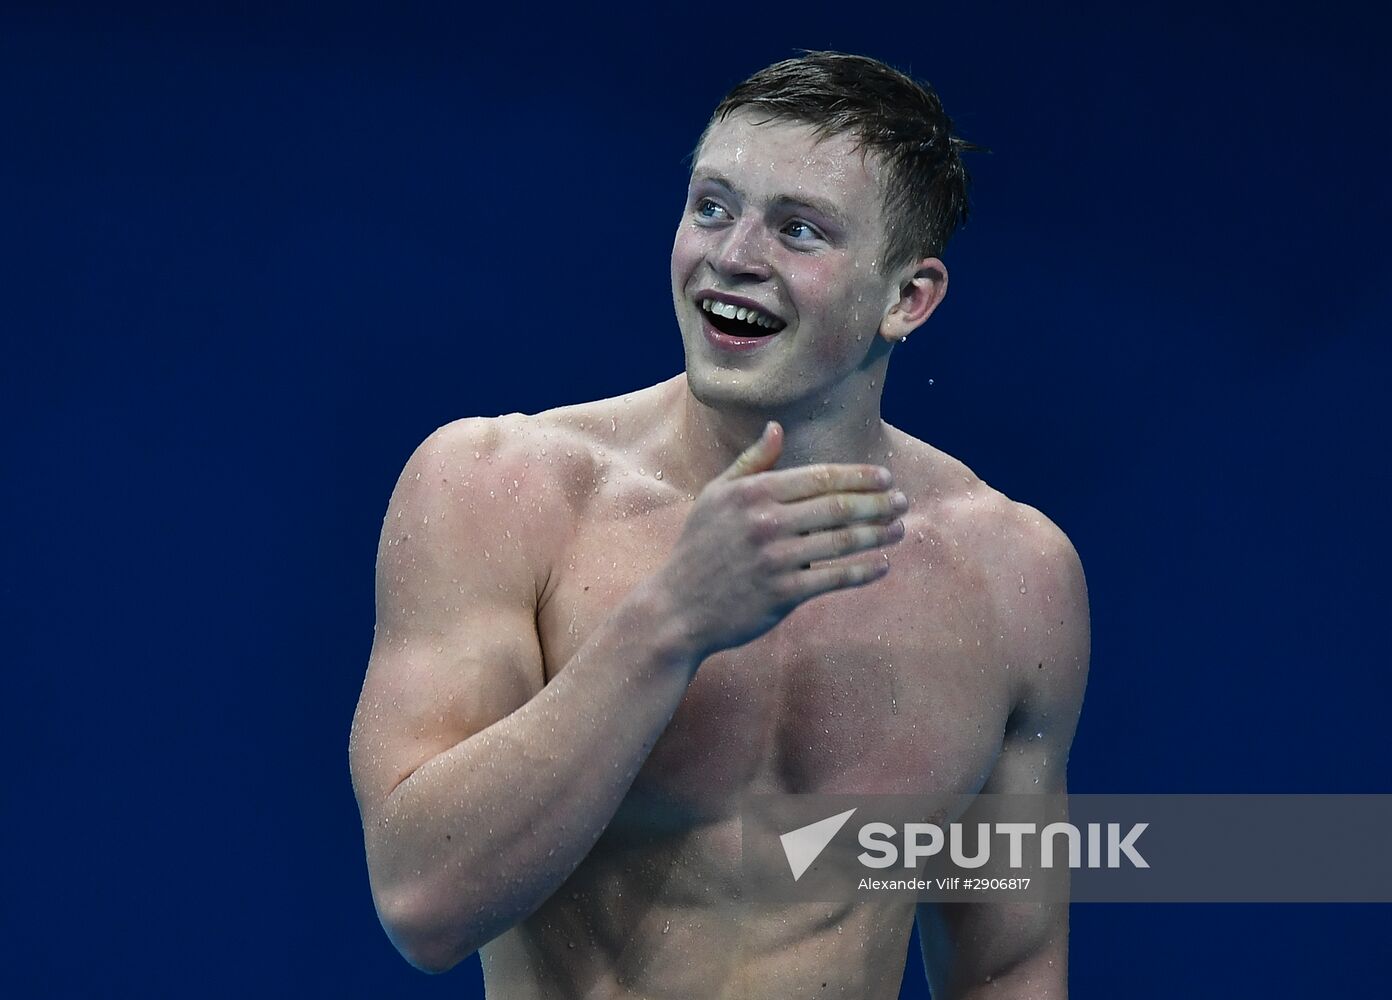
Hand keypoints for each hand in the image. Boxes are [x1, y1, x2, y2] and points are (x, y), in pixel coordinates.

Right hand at [652, 421, 907, 659]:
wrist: (678, 607)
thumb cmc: (700, 547)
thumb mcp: (716, 496)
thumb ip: (751, 463)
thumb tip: (777, 428)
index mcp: (754, 492)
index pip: (821, 477)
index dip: (860, 476)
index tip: (886, 477)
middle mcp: (766, 521)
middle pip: (839, 506)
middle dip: (878, 502)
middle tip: (903, 502)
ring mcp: (776, 558)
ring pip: (843, 541)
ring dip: (878, 534)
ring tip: (900, 529)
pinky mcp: (783, 593)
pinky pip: (835, 578)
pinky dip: (864, 572)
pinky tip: (881, 565)